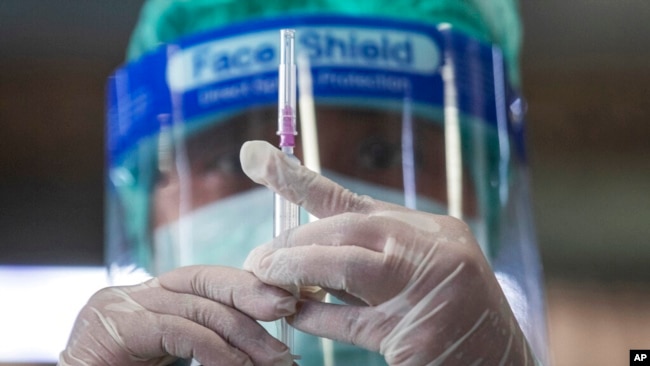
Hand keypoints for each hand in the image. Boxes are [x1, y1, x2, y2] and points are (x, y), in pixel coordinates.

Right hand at [59, 265, 296, 365]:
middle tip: (291, 310)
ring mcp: (123, 305)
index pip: (206, 281)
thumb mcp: (176, 357)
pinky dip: (216, 351)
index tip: (288, 302)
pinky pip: (180, 331)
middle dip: (252, 294)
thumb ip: (208, 343)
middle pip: (204, 280)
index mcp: (153, 297)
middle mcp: (137, 293)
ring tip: (275, 358)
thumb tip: (263, 349)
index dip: (248, 287)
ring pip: (198, 306)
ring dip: (244, 335)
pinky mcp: (117, 325)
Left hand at [241, 141, 535, 364]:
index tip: (254, 156)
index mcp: (432, 231)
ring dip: (296, 270)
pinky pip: (351, 320)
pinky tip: (294, 315)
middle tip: (257, 259)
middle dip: (293, 243)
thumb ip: (366, 258)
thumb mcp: (413, 274)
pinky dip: (316, 316)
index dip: (298, 178)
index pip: (354, 202)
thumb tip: (298, 251)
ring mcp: (431, 288)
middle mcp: (436, 249)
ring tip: (263, 276)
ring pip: (345, 265)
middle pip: (347, 229)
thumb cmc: (451, 319)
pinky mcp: (419, 332)